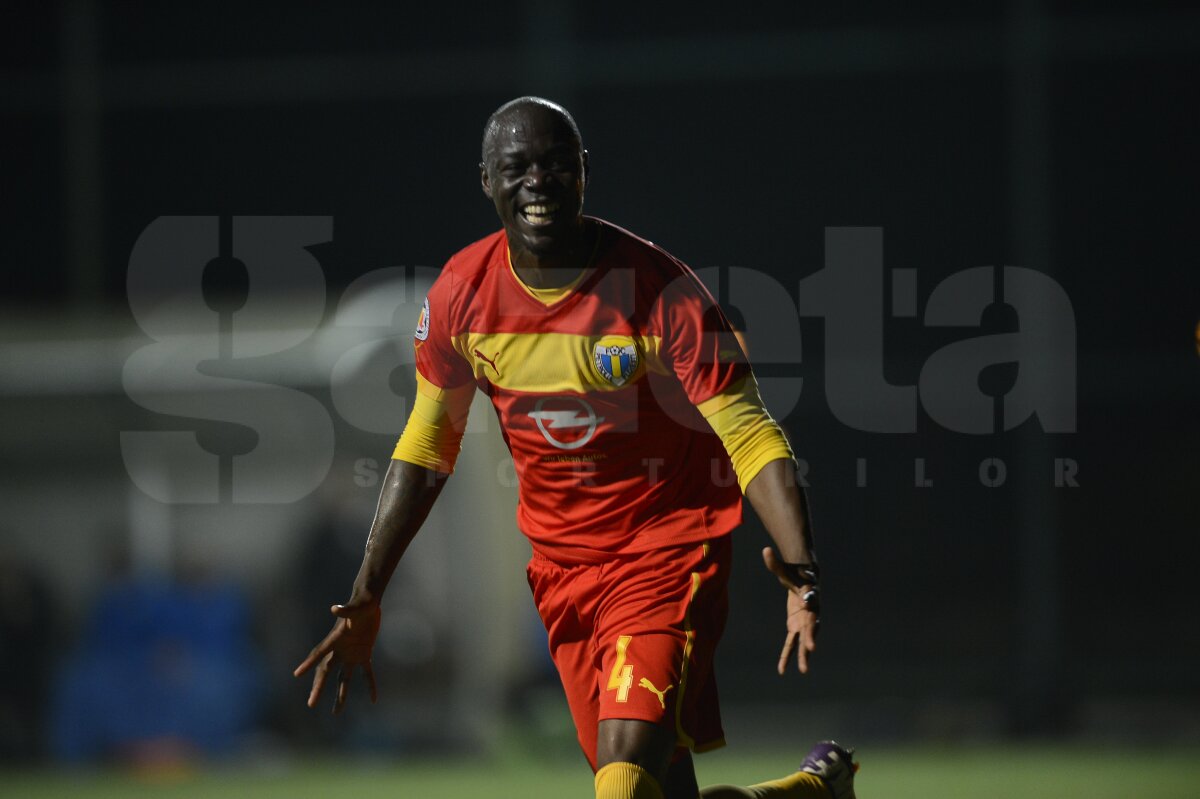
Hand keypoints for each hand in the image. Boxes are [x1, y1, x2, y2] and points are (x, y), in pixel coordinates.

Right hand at [293, 601, 381, 712]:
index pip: (319, 653)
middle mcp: (340, 650)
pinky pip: (366, 674)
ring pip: (344, 679)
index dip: (308, 663)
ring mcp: (351, 654)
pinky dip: (370, 685)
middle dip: (318, 687)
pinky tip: (374, 699)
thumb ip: (345, 610)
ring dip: (341, 694)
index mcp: (335, 639)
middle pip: (326, 672)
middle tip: (311, 704)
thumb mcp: (354, 607)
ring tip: (336, 713)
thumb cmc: (360, 603)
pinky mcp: (364, 654)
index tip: (296, 674)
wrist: (367, 602)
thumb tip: (335, 608)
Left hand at [762, 547, 819, 674]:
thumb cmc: (795, 576)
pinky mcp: (795, 629)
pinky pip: (791, 644)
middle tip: (812, 648)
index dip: (810, 603)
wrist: (803, 584)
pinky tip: (781, 670)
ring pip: (804, 641)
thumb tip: (764, 550)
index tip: (808, 605)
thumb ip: (775, 563)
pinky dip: (786, 657)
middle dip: (811, 637)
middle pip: (812, 626)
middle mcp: (810, 612)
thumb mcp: (785, 571)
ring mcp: (804, 623)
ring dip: (804, 655)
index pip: (811, 600)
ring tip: (803, 670)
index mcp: (810, 596)